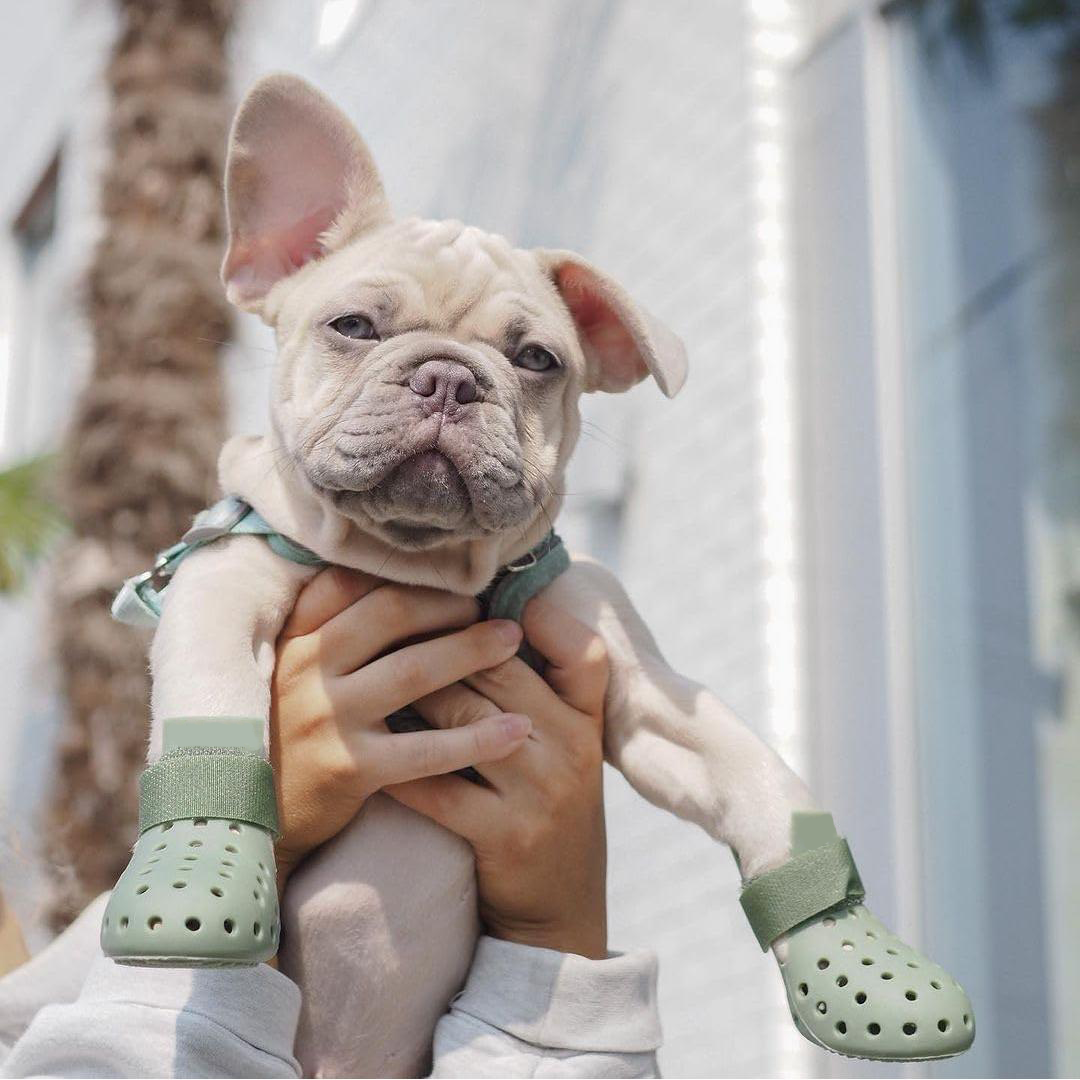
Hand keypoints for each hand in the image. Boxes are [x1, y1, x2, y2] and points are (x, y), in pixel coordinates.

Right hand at [270, 567, 531, 889]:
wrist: (254, 820)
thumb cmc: (286, 734)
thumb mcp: (289, 671)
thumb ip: (326, 626)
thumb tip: (392, 580)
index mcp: (293, 638)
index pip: (350, 582)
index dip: (405, 576)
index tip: (448, 578)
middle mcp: (305, 669)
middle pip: (390, 615)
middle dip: (448, 606)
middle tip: (491, 608)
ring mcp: (327, 718)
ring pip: (413, 672)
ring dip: (471, 651)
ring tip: (512, 643)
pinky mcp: (350, 768)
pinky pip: (426, 749)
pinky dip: (477, 738)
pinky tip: (517, 729)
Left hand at [388, 597, 609, 959]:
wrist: (562, 908)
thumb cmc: (551, 806)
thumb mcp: (570, 746)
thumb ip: (547, 687)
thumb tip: (496, 615)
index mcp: (588, 720)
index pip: (577, 649)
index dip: (536, 616)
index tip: (479, 595)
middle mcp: (572, 749)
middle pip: (499, 671)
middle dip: (439, 644)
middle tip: (388, 621)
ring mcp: (540, 793)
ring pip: (463, 720)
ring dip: (410, 694)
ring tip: (370, 672)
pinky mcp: (505, 836)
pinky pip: (438, 788)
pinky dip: (399, 765)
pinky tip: (365, 746)